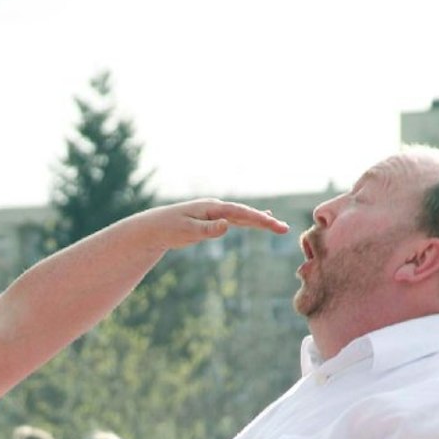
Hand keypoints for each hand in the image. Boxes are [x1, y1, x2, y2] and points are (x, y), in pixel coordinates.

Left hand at [143, 198, 290, 250]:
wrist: (155, 227)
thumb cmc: (169, 228)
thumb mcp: (187, 231)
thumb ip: (207, 229)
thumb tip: (227, 225)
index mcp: (212, 208)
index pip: (239, 213)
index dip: (257, 218)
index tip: (272, 223)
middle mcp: (216, 208)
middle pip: (245, 214)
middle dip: (265, 221)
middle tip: (284, 229)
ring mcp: (216, 213)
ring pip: (243, 216)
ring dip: (260, 221)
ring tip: (279, 226)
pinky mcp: (213, 220)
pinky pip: (236, 220)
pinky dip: (249, 221)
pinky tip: (260, 220)